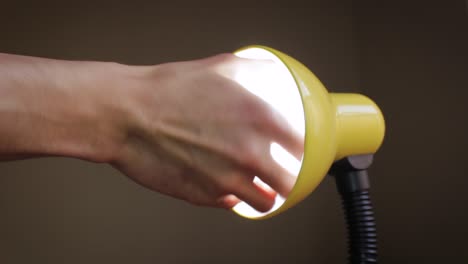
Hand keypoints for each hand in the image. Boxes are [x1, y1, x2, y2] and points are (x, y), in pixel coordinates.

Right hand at [112, 54, 303, 211]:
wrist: (128, 115)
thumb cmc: (169, 89)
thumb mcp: (221, 67)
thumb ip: (255, 72)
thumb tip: (270, 73)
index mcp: (261, 120)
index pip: (302, 147)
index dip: (301, 150)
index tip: (295, 150)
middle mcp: (250, 154)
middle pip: (289, 182)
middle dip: (286, 178)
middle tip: (278, 172)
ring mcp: (228, 180)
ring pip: (264, 202)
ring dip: (262, 194)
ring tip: (254, 185)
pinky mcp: (205, 197)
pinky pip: (230, 204)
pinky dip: (230, 196)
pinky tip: (221, 182)